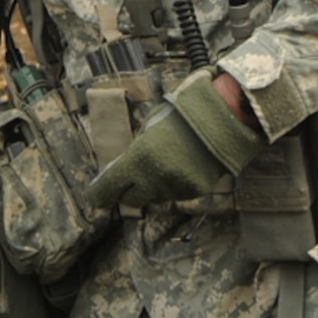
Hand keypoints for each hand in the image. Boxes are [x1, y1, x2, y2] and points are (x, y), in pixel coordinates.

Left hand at [85, 68, 263, 211]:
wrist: (221, 119)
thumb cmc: (180, 117)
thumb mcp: (148, 129)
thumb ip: (134, 153)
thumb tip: (122, 170)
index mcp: (139, 159)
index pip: (110, 187)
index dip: (100, 195)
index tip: (96, 199)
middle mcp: (155, 178)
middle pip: (132, 200)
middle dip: (128, 192)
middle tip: (128, 183)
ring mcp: (176, 187)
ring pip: (155, 198)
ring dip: (152, 188)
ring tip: (163, 164)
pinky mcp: (194, 192)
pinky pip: (175, 195)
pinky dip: (173, 187)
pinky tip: (180, 167)